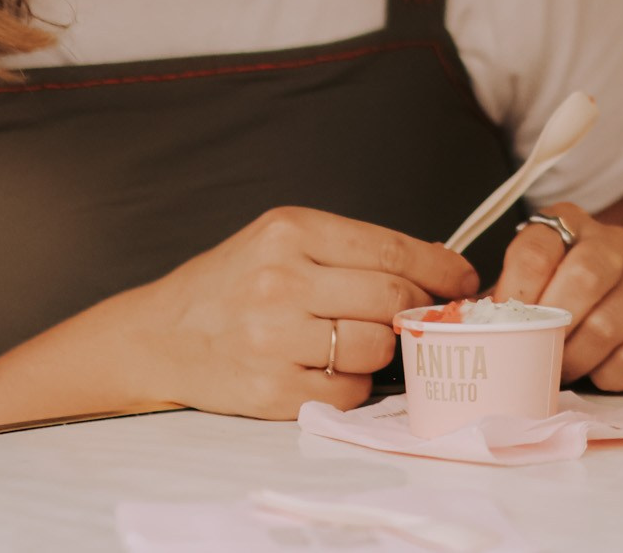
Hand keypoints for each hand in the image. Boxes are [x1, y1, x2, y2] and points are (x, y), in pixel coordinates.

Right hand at [123, 206, 478, 418]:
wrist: (160, 334)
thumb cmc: (233, 283)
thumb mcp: (283, 240)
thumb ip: (351, 249)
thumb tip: (436, 264)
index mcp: (290, 231)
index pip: (392, 250)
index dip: (441, 269)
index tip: (463, 279)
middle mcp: (281, 282)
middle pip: (392, 301)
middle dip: (419, 311)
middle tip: (422, 314)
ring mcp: (273, 339)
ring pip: (376, 348)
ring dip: (384, 348)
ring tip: (360, 339)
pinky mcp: (269, 390)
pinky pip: (348, 390)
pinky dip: (355, 383)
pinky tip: (332, 367)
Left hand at [490, 203, 622, 390]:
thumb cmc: (566, 306)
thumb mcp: (529, 292)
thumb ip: (498, 301)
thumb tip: (456, 323)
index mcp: (569, 226)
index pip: (538, 247)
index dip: (517, 291)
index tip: (504, 324)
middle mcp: (615, 242)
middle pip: (584, 277)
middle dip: (554, 327)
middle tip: (536, 354)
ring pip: (609, 325)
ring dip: (577, 360)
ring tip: (563, 370)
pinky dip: (609, 376)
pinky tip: (601, 371)